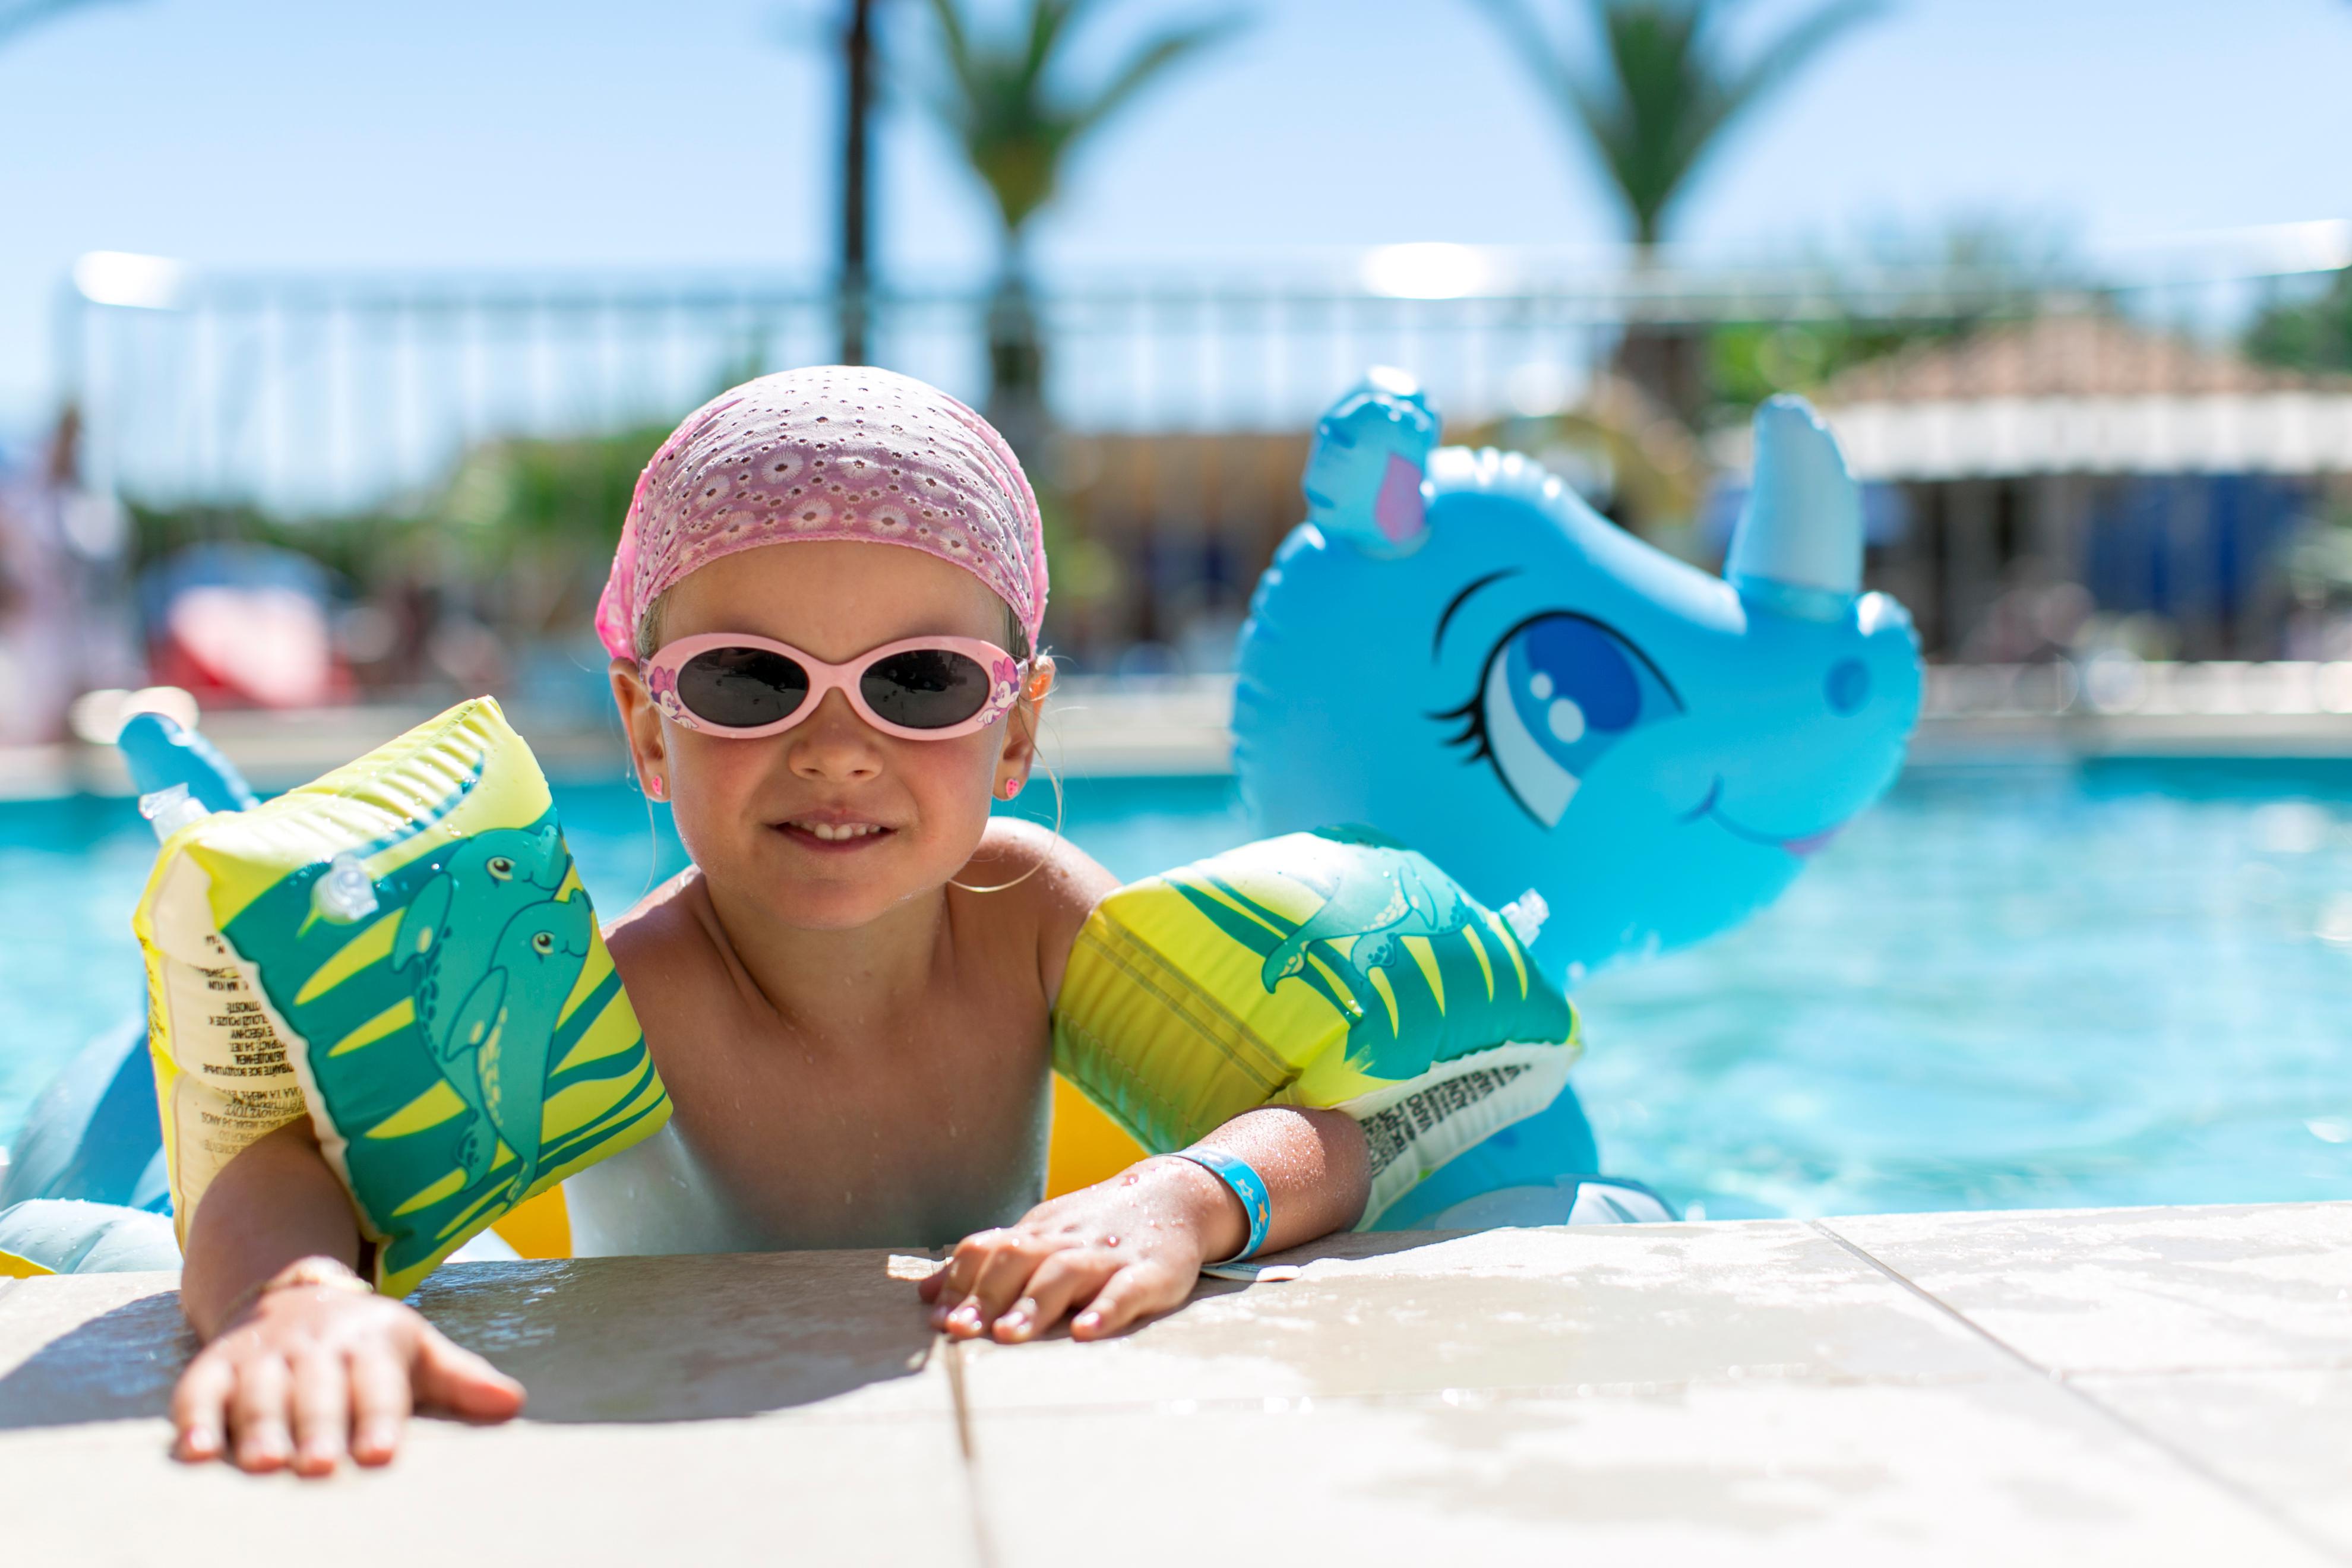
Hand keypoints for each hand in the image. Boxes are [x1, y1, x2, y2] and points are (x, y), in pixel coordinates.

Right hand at [172, 1264, 525, 1473]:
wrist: (295, 1293)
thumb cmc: (368, 1344)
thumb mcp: (419, 1351)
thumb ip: (462, 1380)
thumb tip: (515, 1404)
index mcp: (371, 1344)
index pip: (378, 1385)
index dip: (379, 1419)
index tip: (382, 1453)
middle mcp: (315, 1348)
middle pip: (317, 1393)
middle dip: (317, 1428)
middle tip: (318, 1466)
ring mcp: (263, 1355)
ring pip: (259, 1394)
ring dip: (259, 1429)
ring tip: (261, 1466)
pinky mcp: (215, 1365)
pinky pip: (198, 1391)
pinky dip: (193, 1419)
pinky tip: (195, 1453)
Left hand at [919, 1157, 1244, 1343]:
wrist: (1177, 1195)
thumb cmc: (1094, 1227)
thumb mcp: (1039, 1236)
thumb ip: (987, 1265)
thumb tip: (926, 1294)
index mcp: (1038, 1232)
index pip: (990, 1249)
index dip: (961, 1281)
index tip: (937, 1318)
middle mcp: (1068, 1240)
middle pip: (1020, 1258)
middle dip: (987, 1294)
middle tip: (960, 1330)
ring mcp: (1109, 1255)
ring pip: (1066, 1273)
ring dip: (1034, 1304)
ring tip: (1008, 1336)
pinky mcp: (1152, 1272)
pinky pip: (1127, 1290)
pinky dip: (1107, 1309)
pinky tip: (1087, 1332)